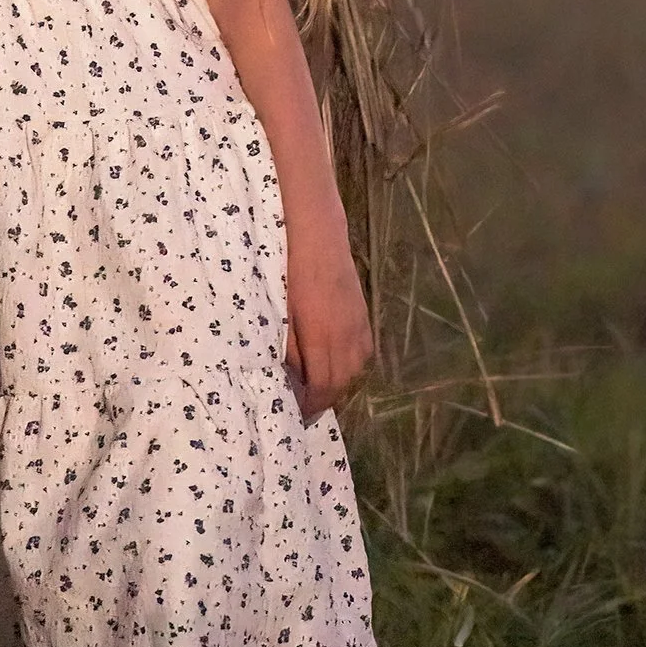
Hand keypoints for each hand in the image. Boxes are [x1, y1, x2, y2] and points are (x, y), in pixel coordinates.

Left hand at [286, 227, 374, 420]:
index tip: (296, 413)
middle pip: (342, 384)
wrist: (316, 233)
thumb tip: (292, 378)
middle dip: (324, 399)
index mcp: (322, 337)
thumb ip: (290, 348)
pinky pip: (364, 352)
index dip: (311, 406)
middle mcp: (346, 337)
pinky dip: (351, 365)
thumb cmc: (288, 269)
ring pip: (356, 370)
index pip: (323, 388)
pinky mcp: (364, 315)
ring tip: (318, 385)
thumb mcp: (281, 313)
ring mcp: (358, 325)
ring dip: (339, 383)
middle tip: (303, 404)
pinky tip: (336, 362)